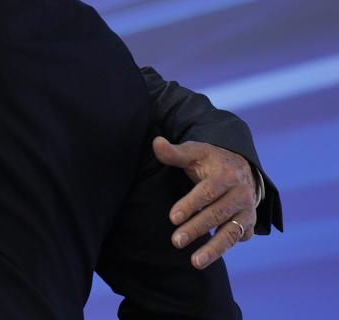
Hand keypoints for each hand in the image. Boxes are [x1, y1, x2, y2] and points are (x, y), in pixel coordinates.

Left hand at [152, 136, 256, 268]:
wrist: (241, 166)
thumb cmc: (210, 160)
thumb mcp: (194, 152)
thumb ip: (174, 152)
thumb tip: (156, 143)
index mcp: (227, 175)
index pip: (207, 192)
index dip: (190, 204)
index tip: (172, 218)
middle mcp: (241, 194)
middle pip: (217, 214)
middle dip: (196, 229)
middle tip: (175, 242)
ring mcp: (248, 210)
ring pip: (231, 232)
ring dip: (214, 249)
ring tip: (195, 262)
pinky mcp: (249, 223)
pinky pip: (238, 238)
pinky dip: (225, 247)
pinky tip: (209, 256)